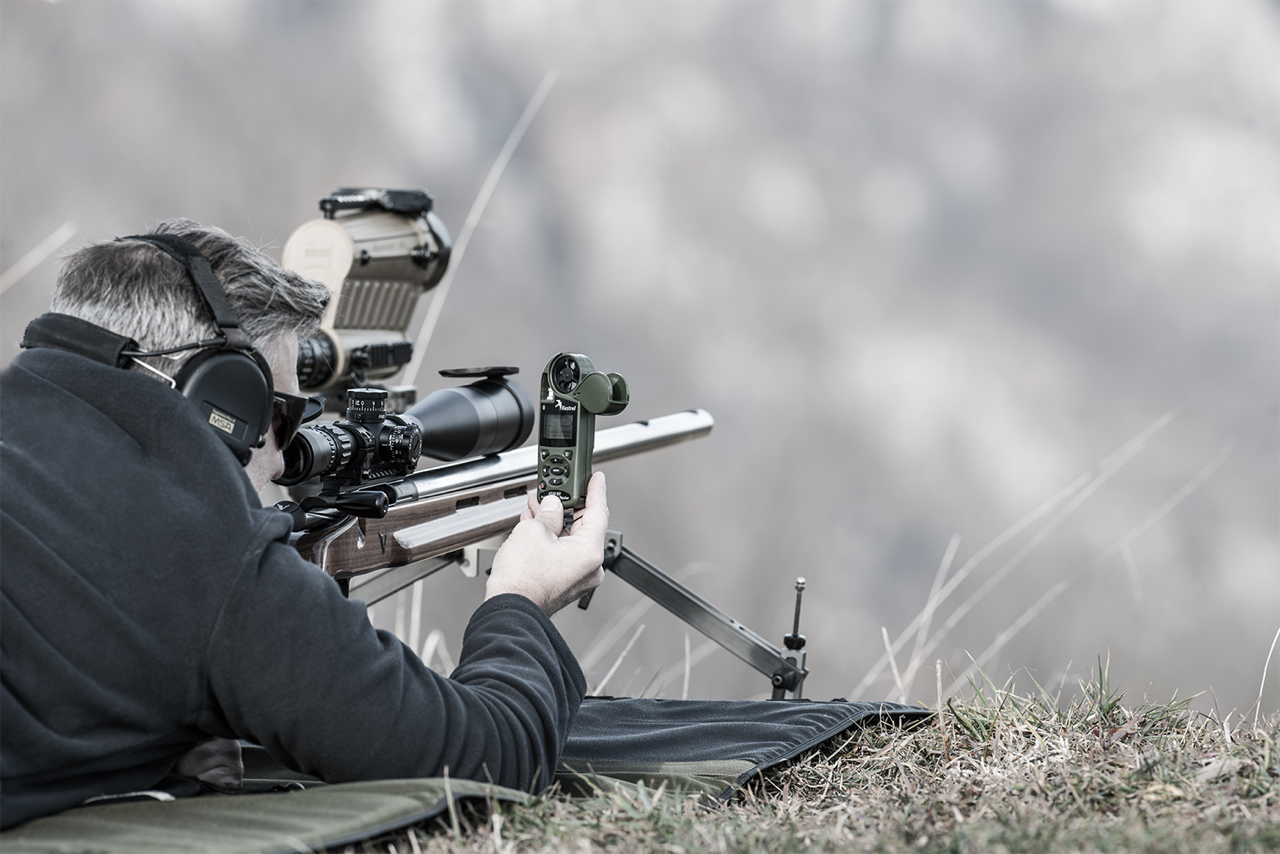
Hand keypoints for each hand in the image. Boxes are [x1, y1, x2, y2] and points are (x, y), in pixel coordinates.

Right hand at [485, 471, 607, 615]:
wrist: (509, 610)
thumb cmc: (522, 580)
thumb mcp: (534, 530)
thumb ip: (549, 512)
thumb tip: (553, 506)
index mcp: (590, 552)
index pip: (599, 512)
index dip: (596, 490)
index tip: (596, 478)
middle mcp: (589, 567)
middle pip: (583, 526)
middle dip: (565, 506)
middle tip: (554, 490)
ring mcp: (577, 577)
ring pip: (570, 539)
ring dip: (554, 522)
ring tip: (537, 507)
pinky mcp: (564, 583)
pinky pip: (563, 553)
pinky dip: (551, 539)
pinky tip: (536, 527)